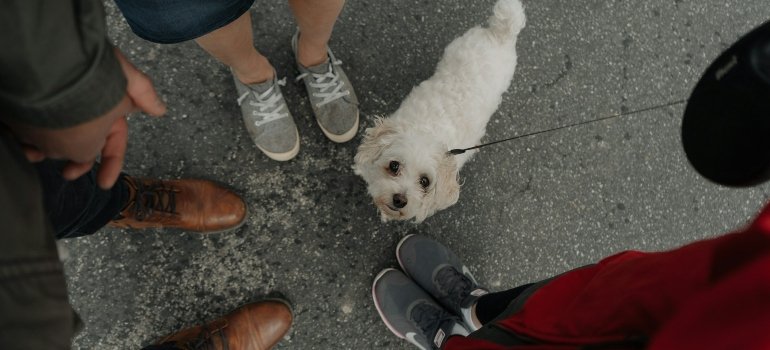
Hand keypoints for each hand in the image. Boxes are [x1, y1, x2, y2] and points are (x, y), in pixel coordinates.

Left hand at [11, 48, 165, 188]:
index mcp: (108, 109)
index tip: (103, 184)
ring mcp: (56, 110)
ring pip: (55, 139)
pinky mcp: (31, 108)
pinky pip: (31, 130)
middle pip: (83, 145)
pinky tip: (25, 144)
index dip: (112, 163)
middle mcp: (83, 111)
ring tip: (36, 153)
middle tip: (67, 174)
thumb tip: (161, 110)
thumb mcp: (124, 80)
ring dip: (48, 151)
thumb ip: (144, 94)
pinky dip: (28, 140)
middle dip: (77, 161)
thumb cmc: (88, 66)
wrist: (49, 55)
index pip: (113, 142)